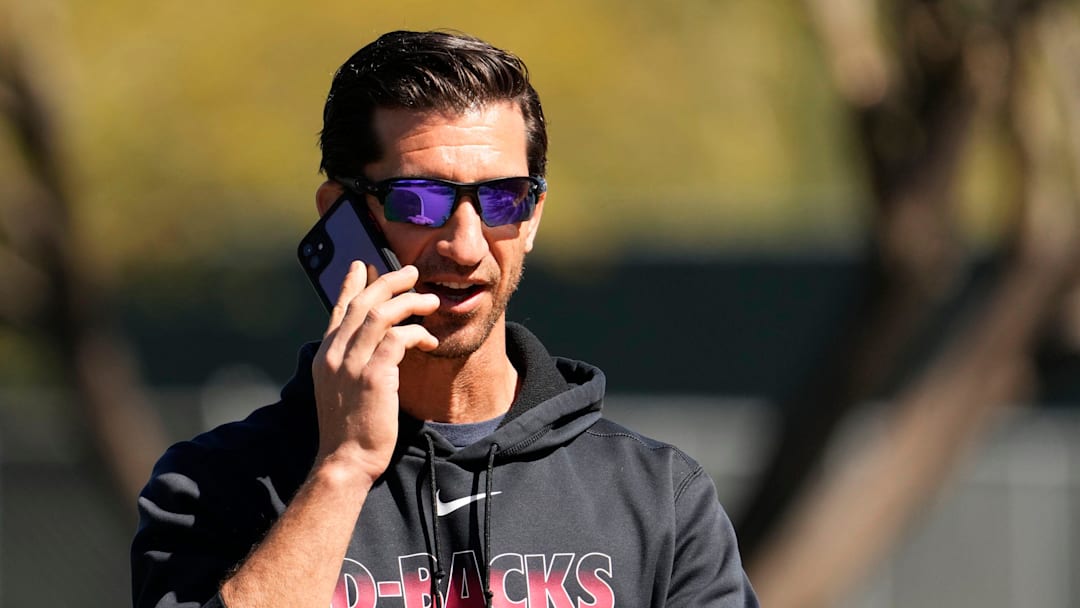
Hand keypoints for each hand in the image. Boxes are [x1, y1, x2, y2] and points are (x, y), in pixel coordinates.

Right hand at [311, 262, 439, 486]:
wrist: (345, 460)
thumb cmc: (349, 428)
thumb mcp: (341, 388)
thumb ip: (350, 362)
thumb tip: (371, 343)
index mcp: (324, 355)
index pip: (337, 309)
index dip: (350, 284)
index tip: (363, 264)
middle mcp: (333, 354)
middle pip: (361, 303)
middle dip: (388, 282)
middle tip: (411, 273)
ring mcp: (350, 364)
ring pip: (380, 314)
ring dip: (409, 303)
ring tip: (430, 301)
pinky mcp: (372, 377)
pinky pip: (397, 339)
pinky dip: (415, 333)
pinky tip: (428, 340)